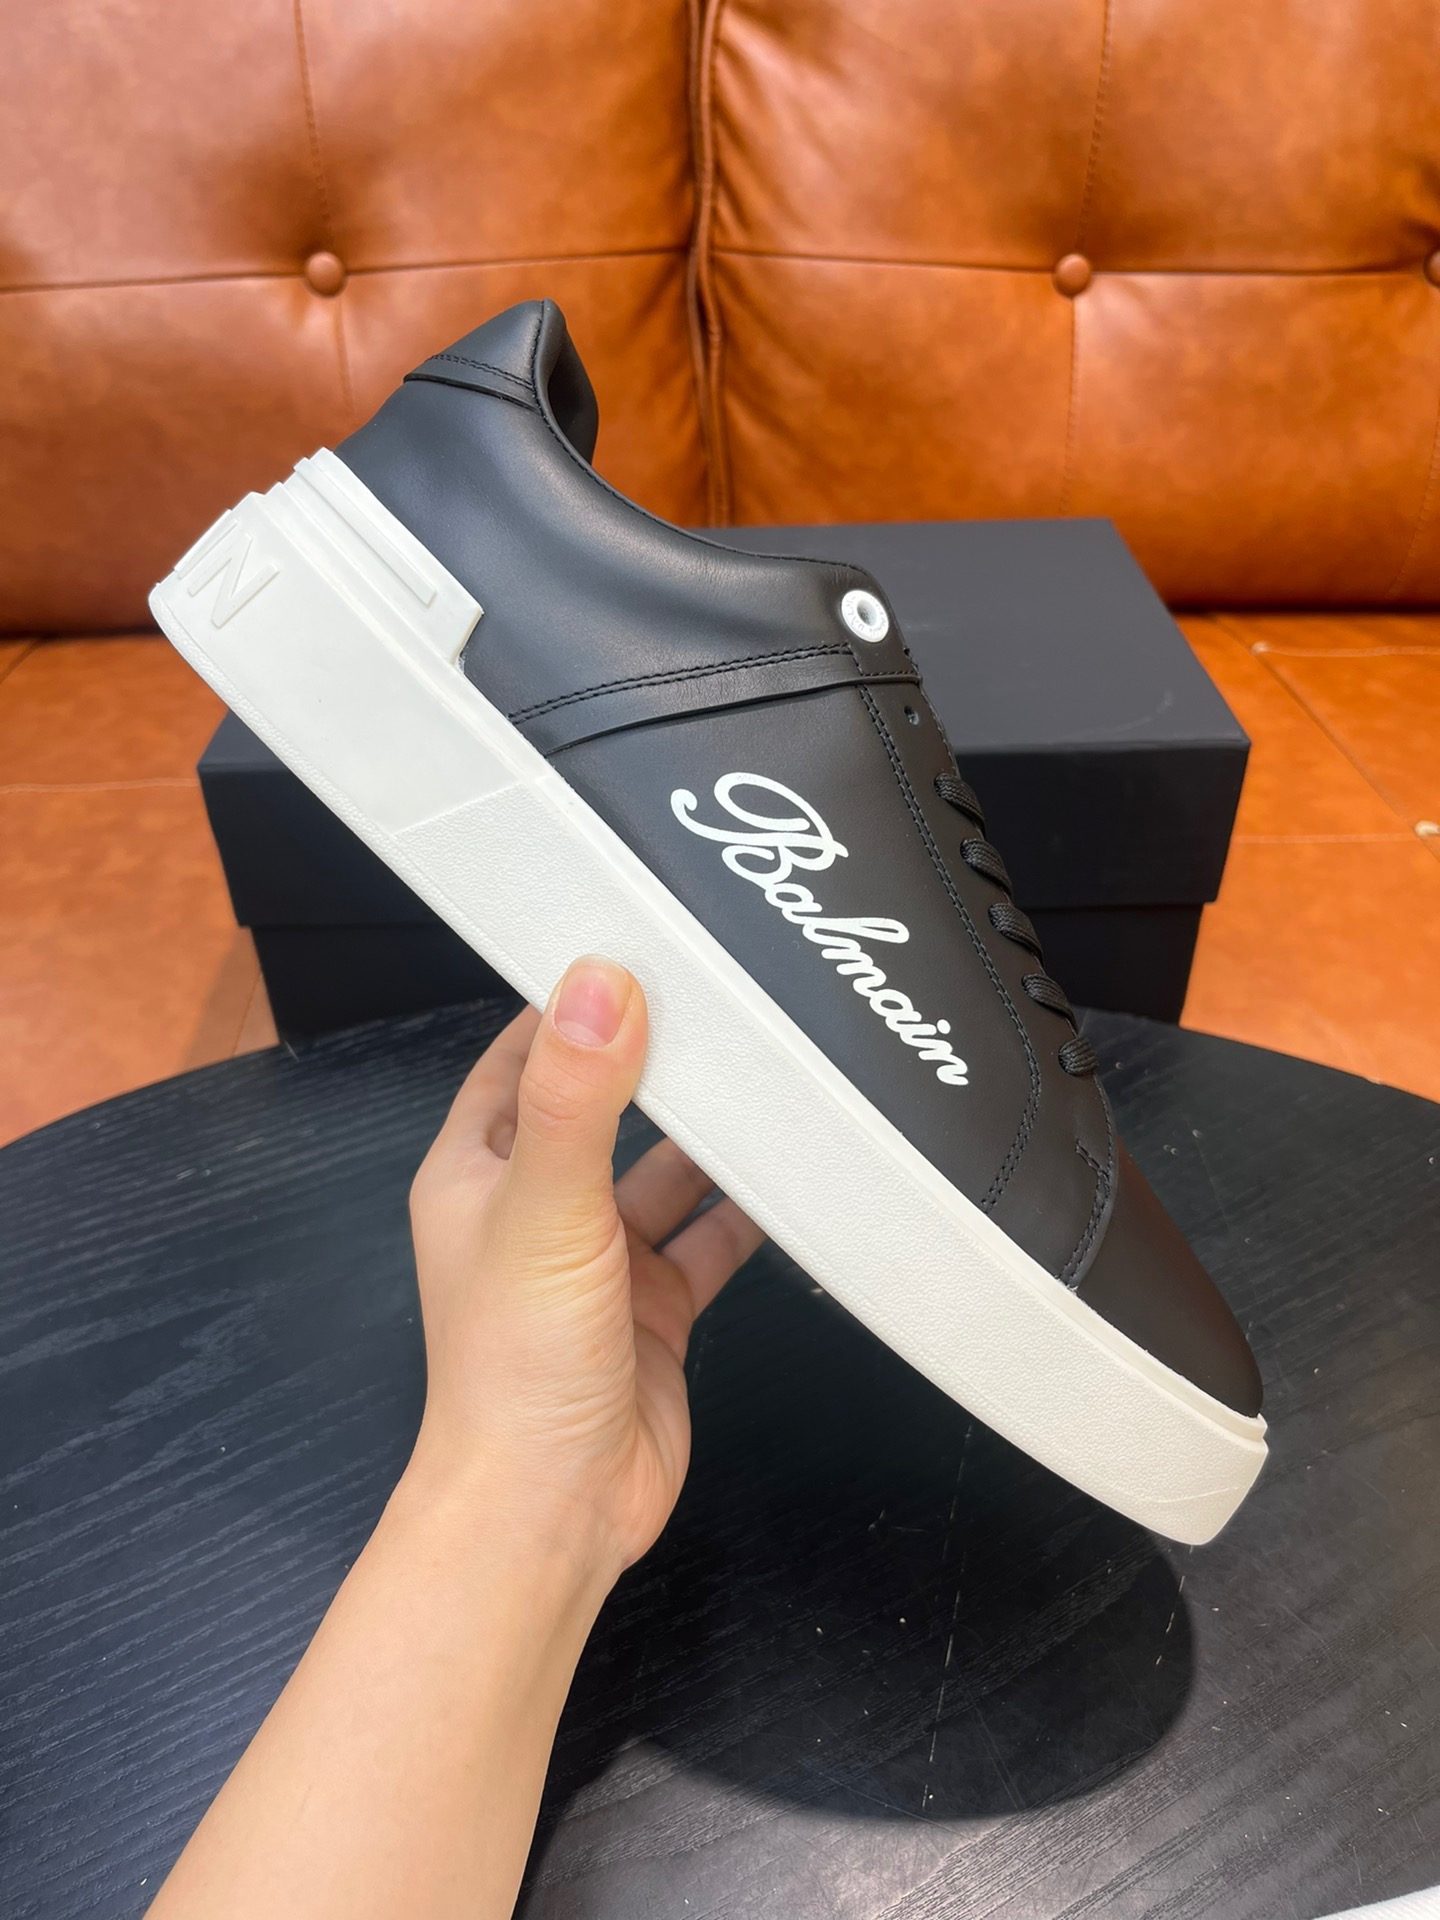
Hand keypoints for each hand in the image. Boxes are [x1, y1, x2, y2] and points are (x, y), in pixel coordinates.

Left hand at [405, 956, 763, 1576]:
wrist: (554, 1510)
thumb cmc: (518, 1362)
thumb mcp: (545, 1207)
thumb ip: (575, 1095)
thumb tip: (600, 977)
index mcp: (477, 1170)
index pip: (520, 1056)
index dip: (567, 1003)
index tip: (633, 946)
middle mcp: (536, 1206)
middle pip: (604, 1106)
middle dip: (659, 1061)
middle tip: (731, 1002)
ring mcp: (599, 1260)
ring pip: (665, 1172)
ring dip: (713, 1135)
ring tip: (779, 1074)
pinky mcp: (655, 1310)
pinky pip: (709, 1240)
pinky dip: (750, 1210)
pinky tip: (799, 1175)